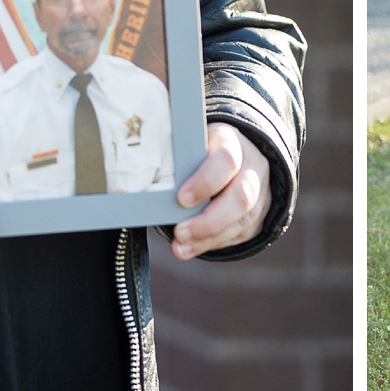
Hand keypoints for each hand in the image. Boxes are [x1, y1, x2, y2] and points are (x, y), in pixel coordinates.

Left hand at [171, 122, 271, 259]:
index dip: (205, 181)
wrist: (237, 154)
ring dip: (208, 237)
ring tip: (180, 246)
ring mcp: (259, 193)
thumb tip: (130, 190)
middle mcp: (252, 167)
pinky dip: (211, 244)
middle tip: (180, 232)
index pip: (226, 160)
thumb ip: (173, 162)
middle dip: (209, 220)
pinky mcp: (257, 215)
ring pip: (242, 220)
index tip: (181, 198)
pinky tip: (188, 249)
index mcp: (231, 142)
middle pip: (242, 196)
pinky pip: (238, 234)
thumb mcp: (189, 145)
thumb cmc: (200, 151)